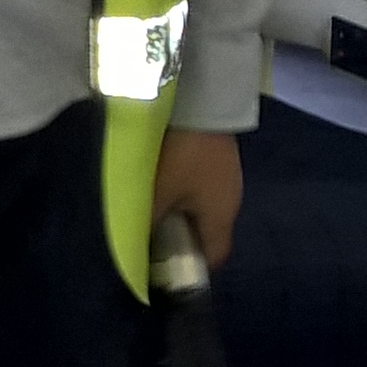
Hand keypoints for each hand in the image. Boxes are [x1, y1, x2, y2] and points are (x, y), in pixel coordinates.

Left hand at [150, 129, 244, 269]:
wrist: (202, 99)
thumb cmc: (181, 155)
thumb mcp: (158, 193)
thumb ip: (147, 224)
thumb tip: (136, 249)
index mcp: (222, 217)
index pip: (214, 257)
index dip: (190, 267)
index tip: (163, 266)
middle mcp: (231, 199)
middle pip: (207, 231)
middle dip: (180, 237)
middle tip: (149, 235)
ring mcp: (227, 174)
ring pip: (202, 205)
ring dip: (179, 209)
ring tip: (150, 205)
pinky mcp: (219, 153)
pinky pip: (201, 182)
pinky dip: (183, 187)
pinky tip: (161, 178)